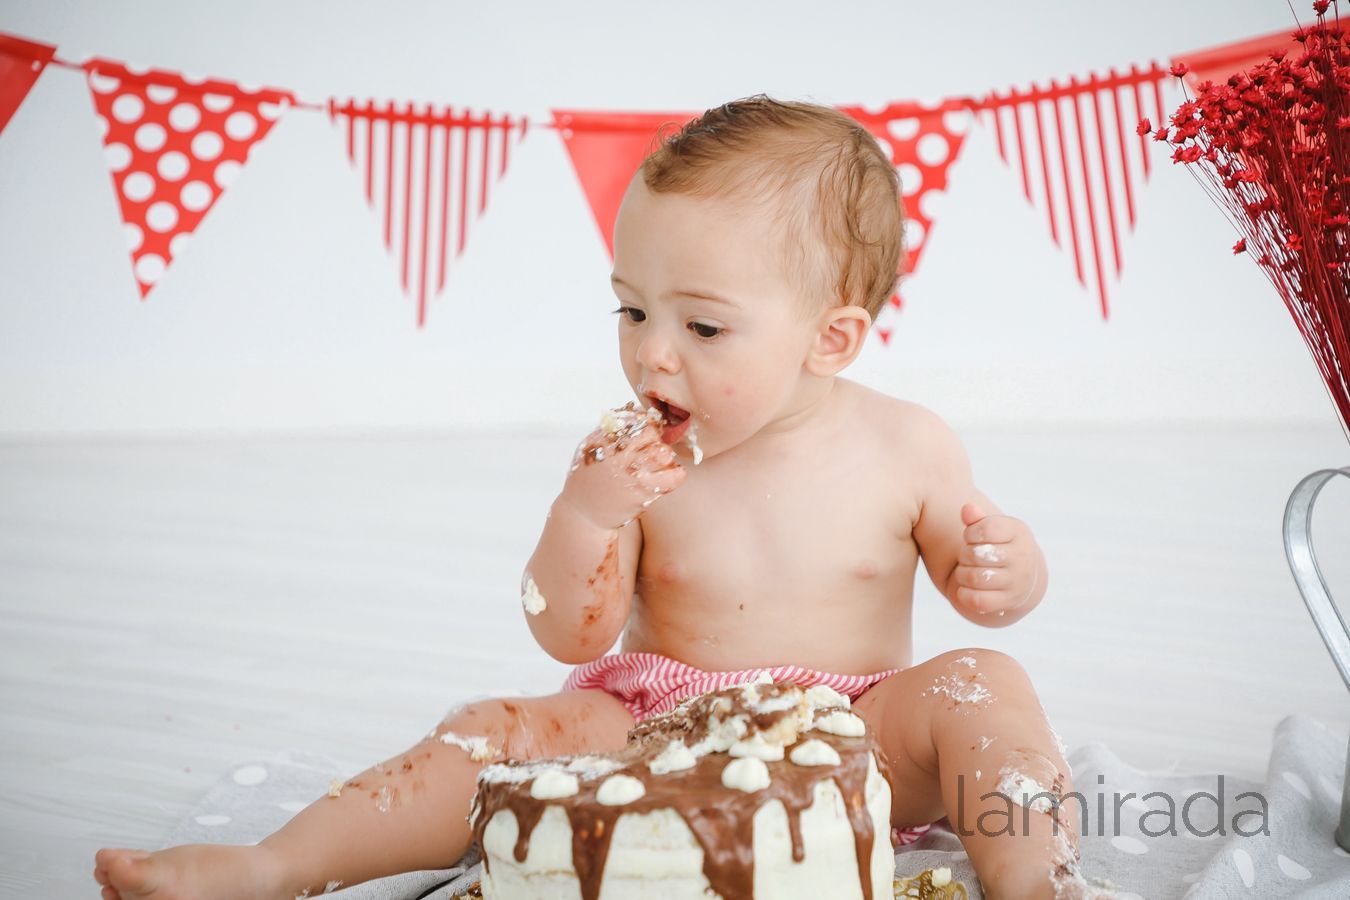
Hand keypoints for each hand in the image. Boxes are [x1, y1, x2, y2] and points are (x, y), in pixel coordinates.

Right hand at [558, 410, 685, 529]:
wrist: (583, 512)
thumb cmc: (588, 476)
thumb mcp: (590, 446)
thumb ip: (609, 428)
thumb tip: (634, 409)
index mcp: (604, 441)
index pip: (635, 419)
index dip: (646, 421)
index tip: (647, 428)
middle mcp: (618, 456)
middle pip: (651, 433)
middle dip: (655, 437)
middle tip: (652, 446)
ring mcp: (631, 476)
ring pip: (664, 453)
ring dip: (665, 455)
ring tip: (658, 462)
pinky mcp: (643, 494)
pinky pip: (673, 477)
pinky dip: (675, 474)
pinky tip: (667, 476)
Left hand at [950, 503, 1041, 616]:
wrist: (1023, 576)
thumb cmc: (999, 545)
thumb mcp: (993, 528)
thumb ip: (976, 519)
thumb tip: (967, 509)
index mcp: (1019, 533)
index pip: (986, 529)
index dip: (970, 533)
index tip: (971, 537)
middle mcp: (1023, 557)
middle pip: (977, 554)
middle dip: (964, 555)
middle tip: (967, 556)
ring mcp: (1017, 582)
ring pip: (975, 578)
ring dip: (962, 574)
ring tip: (966, 570)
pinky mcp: (1008, 602)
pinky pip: (977, 601)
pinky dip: (964, 594)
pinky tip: (966, 587)